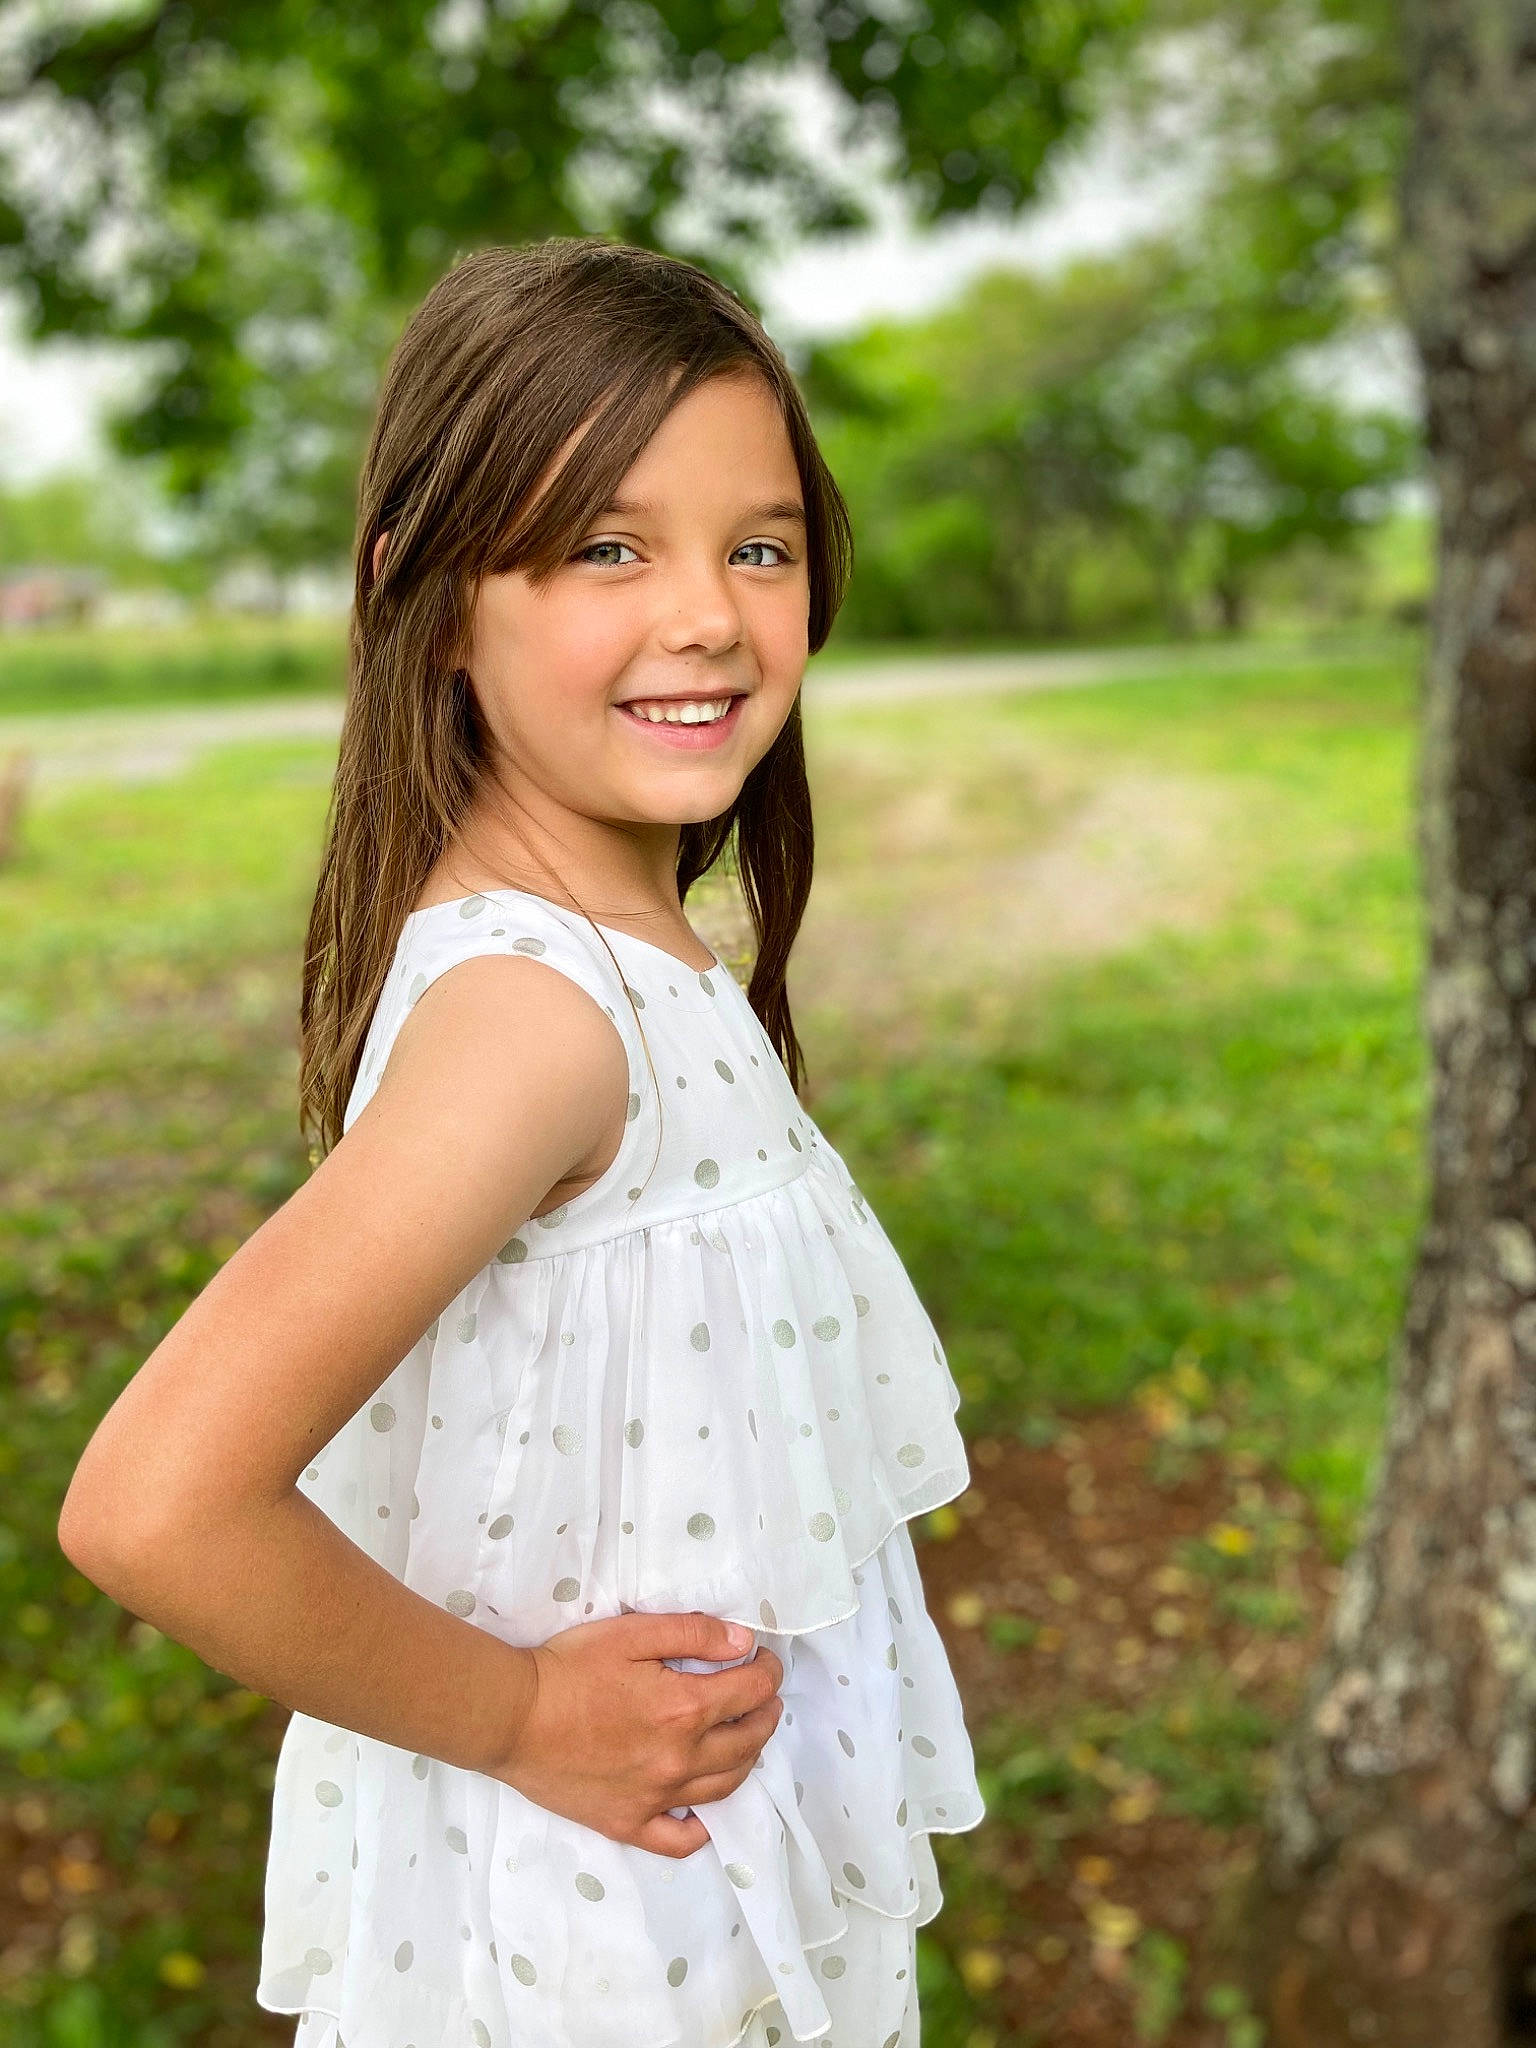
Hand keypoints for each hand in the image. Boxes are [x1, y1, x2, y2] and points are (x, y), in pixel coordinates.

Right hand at [489, 1610, 784, 1857]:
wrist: (513, 1717)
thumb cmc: (569, 1668)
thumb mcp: (631, 1632)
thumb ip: (692, 1634)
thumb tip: (743, 1644)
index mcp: (685, 1708)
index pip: (752, 1692)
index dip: (767, 1671)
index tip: (764, 1660)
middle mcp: (681, 1759)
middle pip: (748, 1741)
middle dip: (765, 1714)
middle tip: (764, 1697)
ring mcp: (657, 1798)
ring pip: (725, 1786)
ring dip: (747, 1758)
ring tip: (746, 1738)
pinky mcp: (629, 1824)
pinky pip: (680, 1839)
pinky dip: (701, 1827)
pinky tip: (704, 1809)